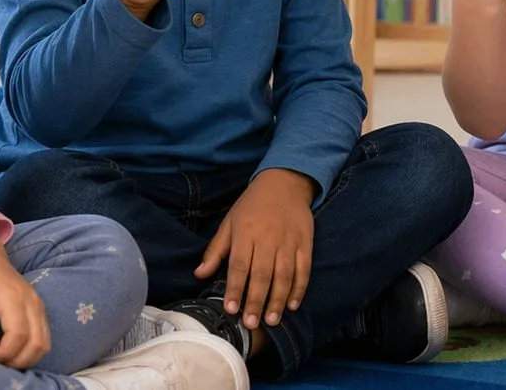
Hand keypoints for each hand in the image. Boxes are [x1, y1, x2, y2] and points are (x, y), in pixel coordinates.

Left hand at [0, 222, 49, 368]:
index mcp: (13, 299)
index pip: (18, 336)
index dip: (4, 354)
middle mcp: (32, 302)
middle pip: (37, 343)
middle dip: (17, 361)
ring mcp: (39, 305)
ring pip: (44, 343)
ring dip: (26, 358)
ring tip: (5, 359)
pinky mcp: (39, 309)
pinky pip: (43, 337)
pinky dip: (31, 350)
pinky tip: (13, 351)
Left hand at [194, 168, 314, 329]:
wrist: (284, 182)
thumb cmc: (252, 205)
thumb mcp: (230, 222)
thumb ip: (216, 250)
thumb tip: (199, 274)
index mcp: (246, 232)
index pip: (239, 265)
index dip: (235, 288)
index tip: (231, 309)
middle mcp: (268, 237)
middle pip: (262, 273)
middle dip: (256, 301)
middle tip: (251, 323)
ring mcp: (288, 240)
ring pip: (284, 274)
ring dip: (278, 300)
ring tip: (271, 321)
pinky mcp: (305, 242)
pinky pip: (303, 268)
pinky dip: (299, 288)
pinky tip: (293, 304)